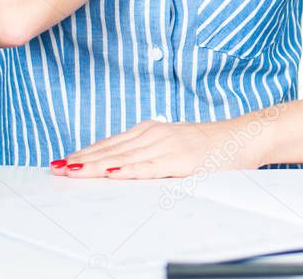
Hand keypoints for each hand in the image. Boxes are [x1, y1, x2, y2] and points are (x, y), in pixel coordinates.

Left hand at [49, 116, 272, 178]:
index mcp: (154, 130)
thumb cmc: (216, 145)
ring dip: (94, 165)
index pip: (112, 143)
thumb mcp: (179, 142)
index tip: (64, 160)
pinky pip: (147, 167)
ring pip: (123, 158)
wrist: (247, 136)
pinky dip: (125, 170)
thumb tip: (127, 163)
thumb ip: (155, 150)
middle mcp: (157, 134)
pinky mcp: (180, 160)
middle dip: (81, 159)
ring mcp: (168, 146)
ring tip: (70, 171)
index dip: (86, 152)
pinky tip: (108, 173)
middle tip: (55, 168)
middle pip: (111, 149)